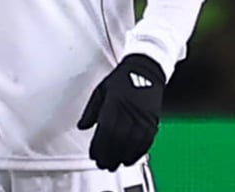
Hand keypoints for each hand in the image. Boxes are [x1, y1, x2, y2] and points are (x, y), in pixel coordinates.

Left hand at [77, 54, 165, 170]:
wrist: (146, 69)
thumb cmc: (122, 79)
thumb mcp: (101, 90)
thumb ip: (91, 110)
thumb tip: (82, 126)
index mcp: (114, 103)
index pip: (105, 130)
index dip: (98, 146)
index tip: (93, 155)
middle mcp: (129, 111)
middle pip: (118, 140)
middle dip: (109, 155)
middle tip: (102, 164)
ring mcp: (143, 116)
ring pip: (132, 143)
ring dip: (122, 157)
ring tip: (115, 165)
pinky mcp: (153, 120)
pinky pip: (146, 141)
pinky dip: (138, 153)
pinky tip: (130, 159)